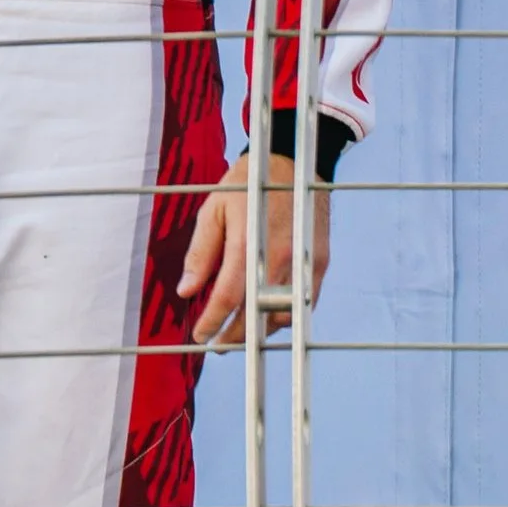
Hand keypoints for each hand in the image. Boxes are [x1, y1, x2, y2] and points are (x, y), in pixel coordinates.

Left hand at [178, 153, 330, 348]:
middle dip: (236, 335)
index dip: (212, 321)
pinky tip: (266, 317)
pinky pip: (302, 303)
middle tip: (218, 344)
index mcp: (248, 242)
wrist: (292, 162)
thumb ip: (201, 253)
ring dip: (260, 330)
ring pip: (283, 314)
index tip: (199, 335)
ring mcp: (304, 262)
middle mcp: (280, 257)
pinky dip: (282, 315)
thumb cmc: (247, 185)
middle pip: (257, 313)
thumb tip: (187, 291)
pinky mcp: (320, 264)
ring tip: (240, 333)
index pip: (228, 296)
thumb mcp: (213, 210)